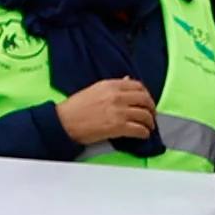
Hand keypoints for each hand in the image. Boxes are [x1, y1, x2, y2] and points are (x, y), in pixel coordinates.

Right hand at [56, 71, 171, 150]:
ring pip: (145, 115)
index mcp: (110, 85)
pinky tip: (142, 134)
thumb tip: (127, 80)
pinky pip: (140, 129)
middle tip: (151, 114)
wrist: (63, 122)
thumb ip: (113, 86)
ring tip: (148, 127)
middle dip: (151, 108)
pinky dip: (144, 133)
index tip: (145, 101)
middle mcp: (117, 96)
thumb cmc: (74, 108)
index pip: (138, 86)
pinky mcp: (118, 127)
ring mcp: (119, 112)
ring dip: (149, 122)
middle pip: (145, 100)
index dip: (146, 94)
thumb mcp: (93, 90)